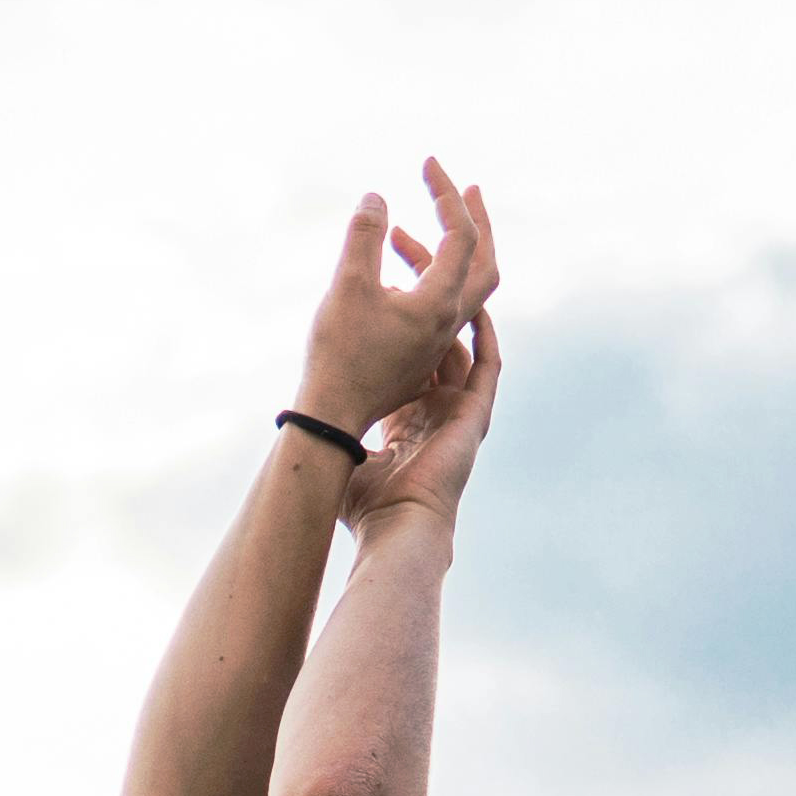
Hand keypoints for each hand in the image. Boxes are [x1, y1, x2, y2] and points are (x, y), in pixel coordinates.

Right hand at [292, 156, 497, 440]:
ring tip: (399, 237)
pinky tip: (388, 281)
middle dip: (476, 223)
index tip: (428, 164)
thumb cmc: (338, 356)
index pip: (460, 235)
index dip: (447, 194)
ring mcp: (436, 344)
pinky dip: (425, 281)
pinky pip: (438, 309)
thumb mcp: (347, 286)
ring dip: (440, 254)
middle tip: (467, 190)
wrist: (331, 418)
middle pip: (483, 263)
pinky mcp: (419, 358)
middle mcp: (448, 323)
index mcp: (439, 303)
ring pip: (459, 288)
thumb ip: (365, 236)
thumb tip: (377, 196)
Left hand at [341, 290, 498, 535]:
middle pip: (438, 344)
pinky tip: (475, 307)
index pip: (409, 362)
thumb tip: (308, 420)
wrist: (397, 527)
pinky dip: (483, 335)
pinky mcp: (475, 415)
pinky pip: (487, 365)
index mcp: (408, 417)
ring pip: (463, 347)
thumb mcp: (348, 458)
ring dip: (454, 311)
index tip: (385, 295)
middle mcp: (436, 410)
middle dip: (429, 306)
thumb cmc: (366, 507)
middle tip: (413, 268)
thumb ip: (338, 435)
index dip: (400, 330)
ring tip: (444, 275)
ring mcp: (458, 412)